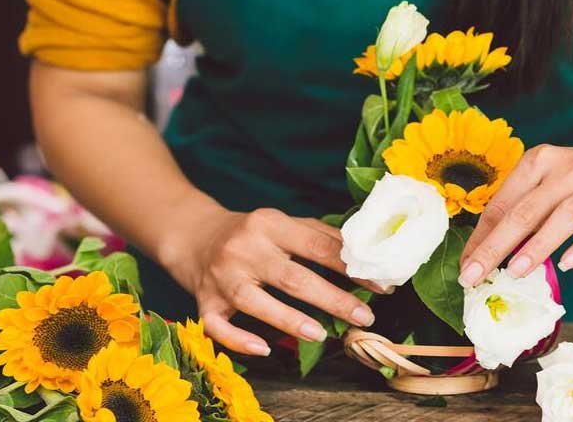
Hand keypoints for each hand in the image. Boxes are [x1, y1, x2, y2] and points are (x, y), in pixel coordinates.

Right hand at [159, 203, 375, 355]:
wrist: (194, 236)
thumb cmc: (251, 233)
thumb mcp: (282, 223)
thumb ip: (319, 236)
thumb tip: (364, 255)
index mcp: (268, 223)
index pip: (316, 246)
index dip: (351, 267)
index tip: (379, 286)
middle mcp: (243, 249)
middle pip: (292, 277)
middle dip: (332, 299)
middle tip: (364, 318)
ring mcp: (221, 277)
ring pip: (256, 302)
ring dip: (290, 320)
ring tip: (321, 334)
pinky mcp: (203, 302)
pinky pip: (218, 327)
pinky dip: (240, 341)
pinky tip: (265, 350)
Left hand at [457, 139, 572, 286]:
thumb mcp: (549, 182)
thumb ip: (523, 210)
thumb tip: (487, 253)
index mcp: (539, 161)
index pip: (502, 202)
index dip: (481, 237)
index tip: (464, 267)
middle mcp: (566, 169)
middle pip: (525, 210)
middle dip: (496, 246)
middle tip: (474, 276)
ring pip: (564, 216)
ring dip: (537, 245)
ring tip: (515, 272)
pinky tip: (567, 264)